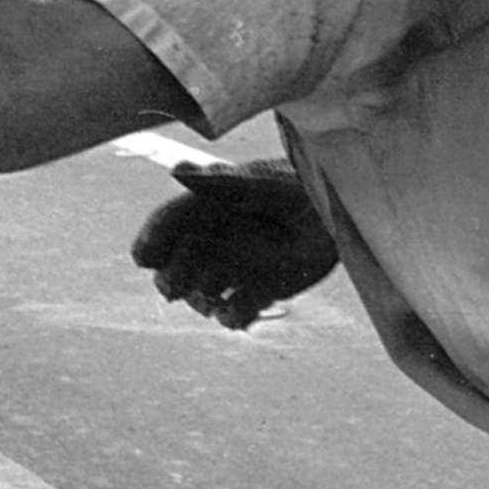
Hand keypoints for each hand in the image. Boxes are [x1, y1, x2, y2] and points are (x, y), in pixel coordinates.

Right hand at [130, 157, 338, 329]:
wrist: (345, 213)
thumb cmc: (303, 186)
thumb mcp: (262, 183)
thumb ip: (222, 182)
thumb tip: (178, 172)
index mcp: (211, 207)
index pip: (168, 224)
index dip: (151, 240)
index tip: (143, 257)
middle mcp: (219, 239)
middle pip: (176, 264)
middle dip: (170, 279)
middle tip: (172, 290)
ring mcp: (238, 266)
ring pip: (202, 291)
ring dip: (200, 301)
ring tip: (211, 304)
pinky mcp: (263, 289)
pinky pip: (236, 310)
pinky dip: (233, 317)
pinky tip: (236, 316)